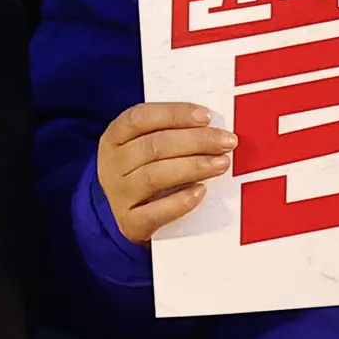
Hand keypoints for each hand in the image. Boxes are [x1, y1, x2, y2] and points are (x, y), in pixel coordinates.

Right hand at [96, 99, 233, 244]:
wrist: (128, 217)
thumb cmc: (147, 171)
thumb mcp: (146, 147)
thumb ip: (170, 133)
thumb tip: (212, 126)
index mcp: (114, 137)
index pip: (140, 118)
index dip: (173, 114)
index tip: (206, 116)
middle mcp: (111, 165)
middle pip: (153, 146)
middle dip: (196, 141)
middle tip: (227, 142)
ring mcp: (119, 195)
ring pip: (155, 176)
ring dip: (193, 167)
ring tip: (222, 163)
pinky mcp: (130, 224)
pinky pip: (156, 212)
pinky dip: (180, 201)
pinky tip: (201, 191)